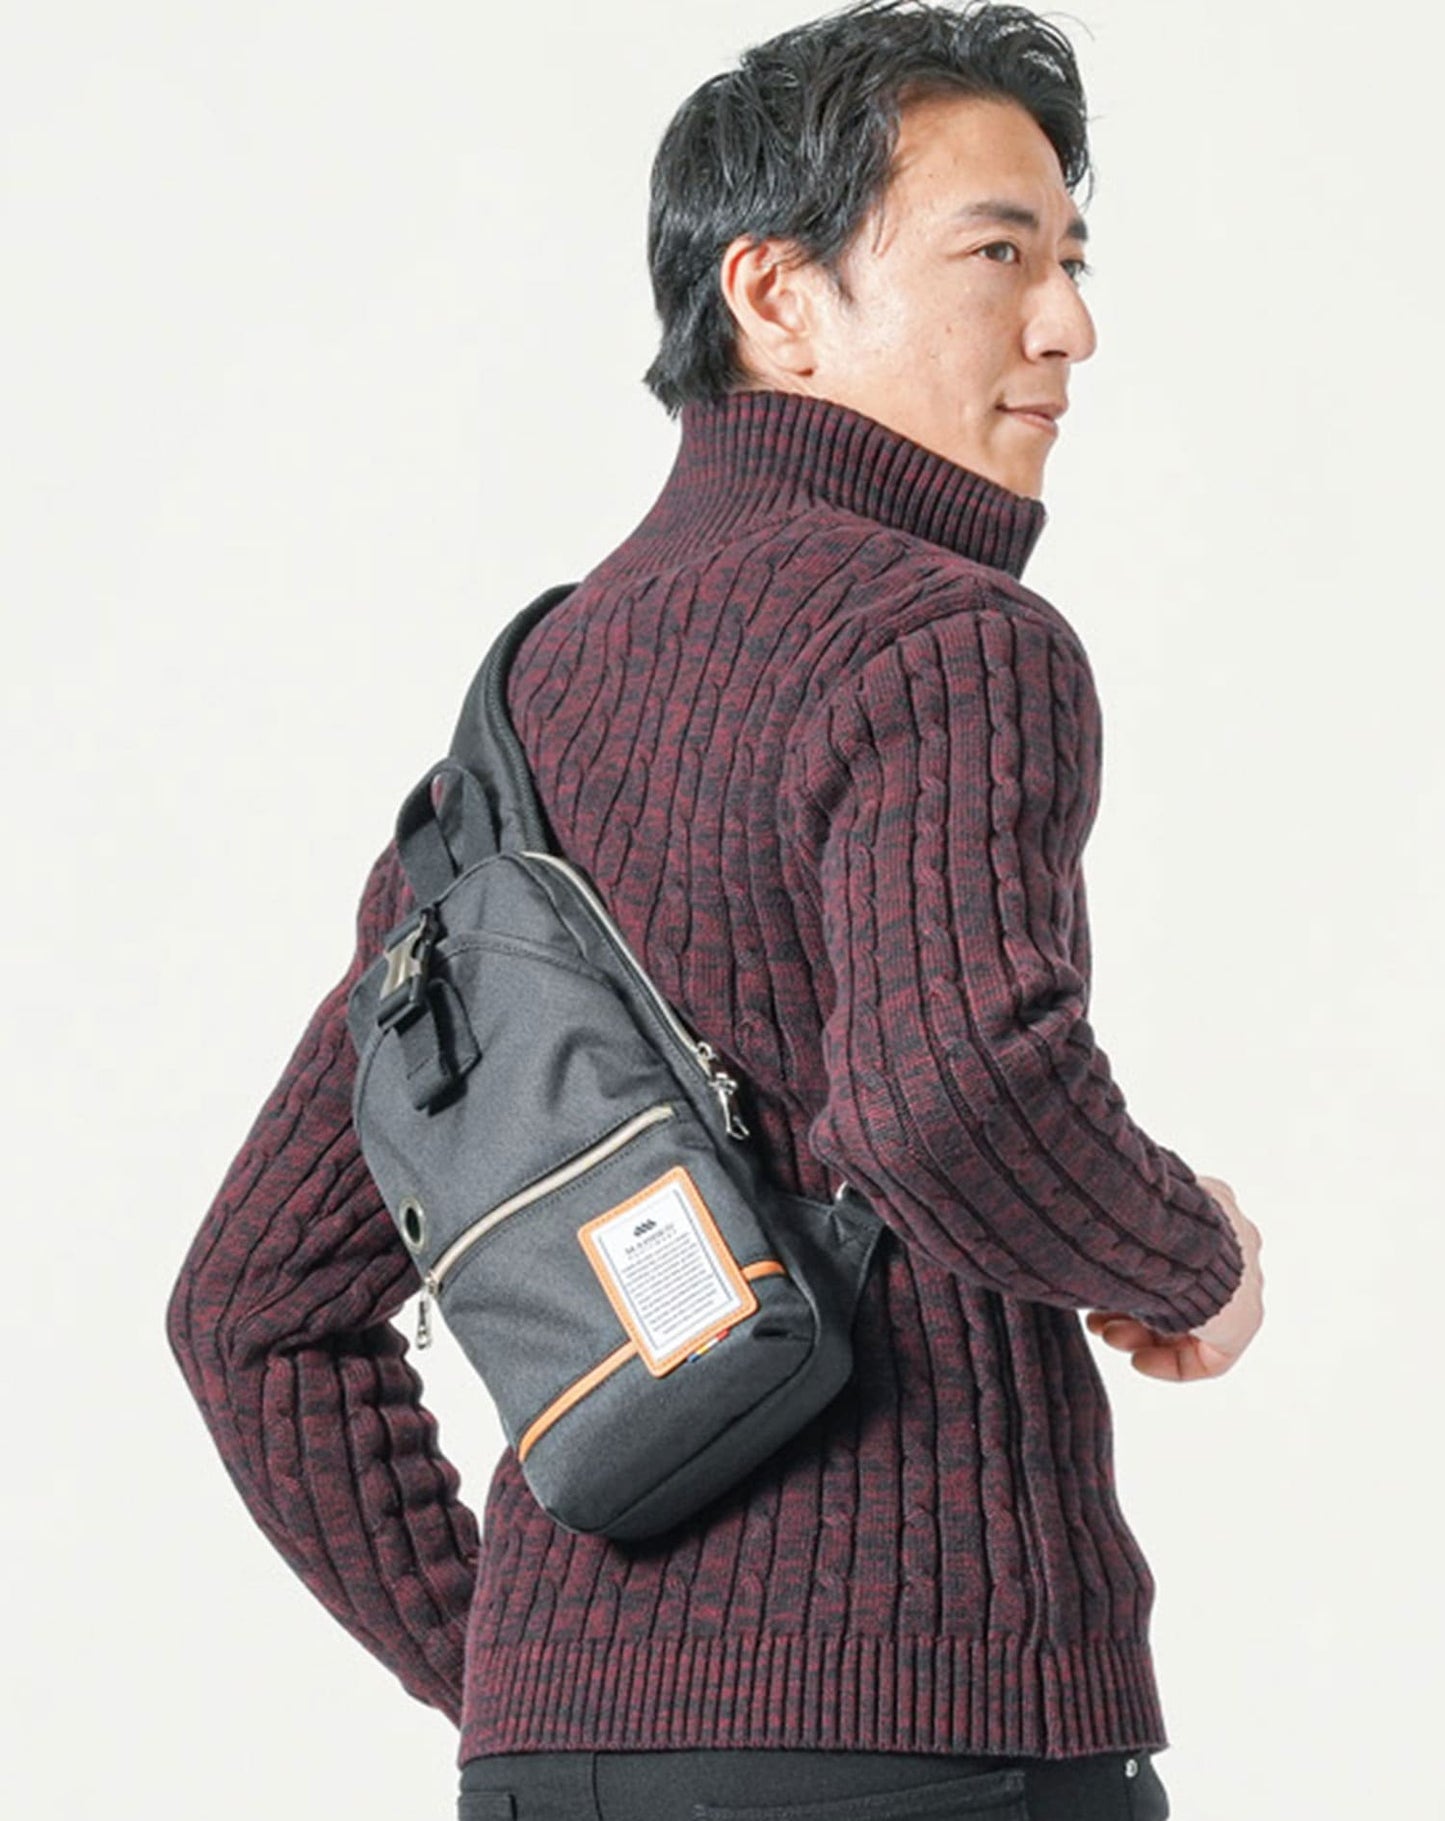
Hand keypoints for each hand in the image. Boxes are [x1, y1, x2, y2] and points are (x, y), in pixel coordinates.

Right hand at [1084, 1174, 1263, 1380]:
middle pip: (1176, 1286)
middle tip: (1095, 1319)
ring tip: (1107, 1336)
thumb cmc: (1142, 1214)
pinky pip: (1210, 1350)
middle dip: (1130, 1307)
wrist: (1182, 1238)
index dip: (1132, 1270)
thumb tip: (1078, 1222)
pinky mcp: (1246, 1320)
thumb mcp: (1127, 1208)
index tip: (1099, 1282)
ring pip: (1188, 1319)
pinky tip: (1139, 1361)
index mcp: (1211, 1203)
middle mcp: (1233, 1241)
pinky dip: (1174, 1361)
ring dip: (1142, 1333)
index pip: (1170, 1245)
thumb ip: (1119, 1222)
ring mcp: (1244, 1281)